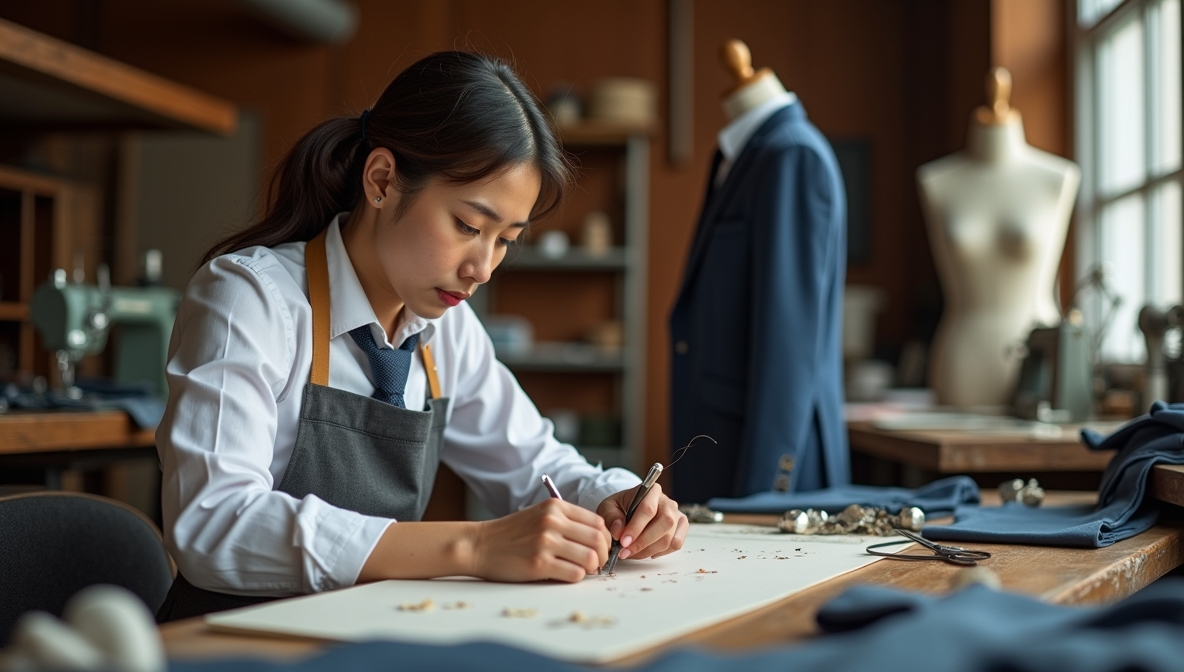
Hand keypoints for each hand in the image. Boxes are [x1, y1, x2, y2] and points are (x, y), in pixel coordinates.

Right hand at [470, 498, 610, 582]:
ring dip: (591, 568)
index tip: (600, 548)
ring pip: (590, 558)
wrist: (479, 545)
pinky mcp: (539, 564)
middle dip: (603, 555)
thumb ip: (567, 522)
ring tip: (582, 570)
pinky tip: (566, 574)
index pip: (597, 522)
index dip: (605, 538)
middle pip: (598, 540)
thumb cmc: (511, 534)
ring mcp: (545, 542)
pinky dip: (576, 577)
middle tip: (597, 563)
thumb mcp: (540, 515)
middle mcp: (552, 521)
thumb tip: (598, 540)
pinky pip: (574, 574)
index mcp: (555, 507)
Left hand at [597, 483, 687, 560]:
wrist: (630, 508)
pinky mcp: (680, 527)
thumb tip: (618, 531)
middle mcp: (667, 502)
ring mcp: (676, 515)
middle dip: (643, 542)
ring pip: (670, 537)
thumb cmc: (620, 507)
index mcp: (651, 491)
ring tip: (631, 553)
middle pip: (665, 523)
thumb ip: (611, 518)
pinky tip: (646, 551)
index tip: (623, 542)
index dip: (635, 528)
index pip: (648, 509)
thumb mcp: (608, 507)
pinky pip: (676, 544)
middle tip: (625, 552)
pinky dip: (660, 552)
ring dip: (648, 550)